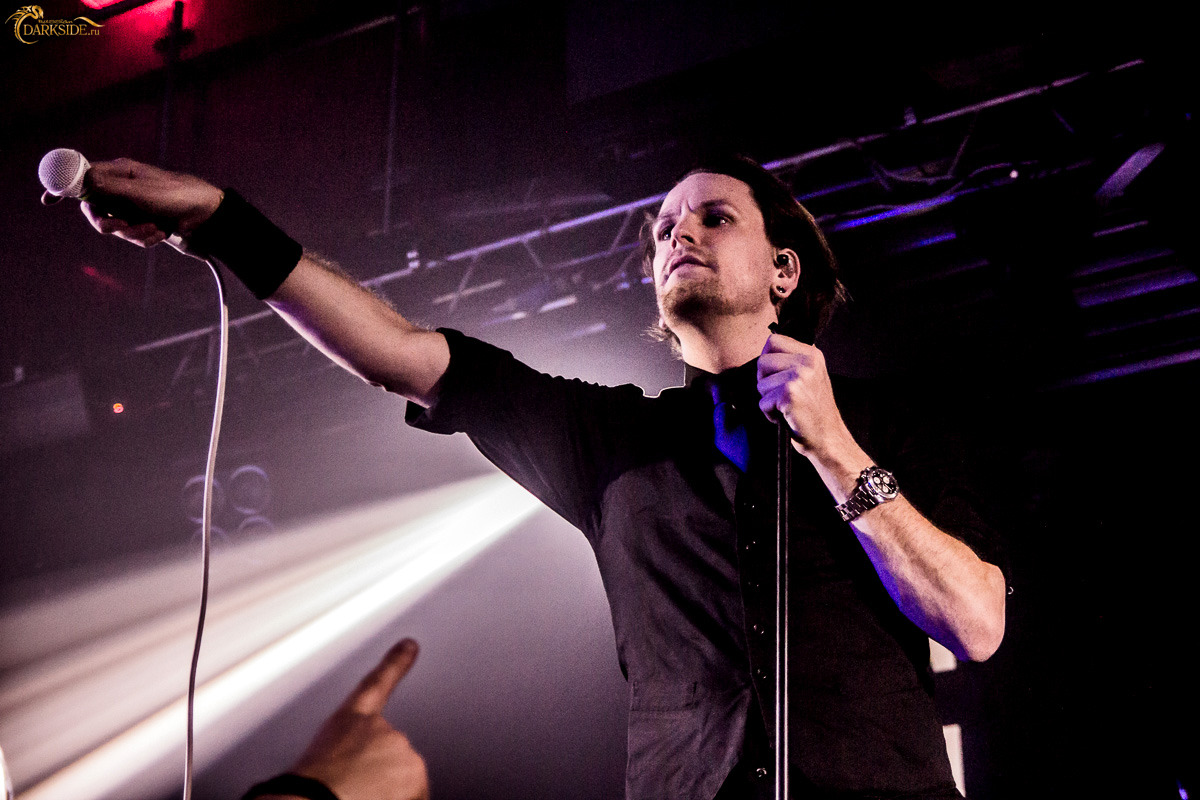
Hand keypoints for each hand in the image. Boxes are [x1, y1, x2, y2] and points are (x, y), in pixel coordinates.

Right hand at [79, 158, 222, 248]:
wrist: (205, 214)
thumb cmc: (175, 195)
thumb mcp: (141, 191)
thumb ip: (111, 188)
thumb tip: (84, 180)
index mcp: (119, 173)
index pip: (85, 179)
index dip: (70, 190)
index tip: (53, 201)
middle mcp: (122, 189)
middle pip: (96, 210)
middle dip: (108, 223)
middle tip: (120, 226)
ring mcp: (133, 208)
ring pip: (116, 227)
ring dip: (135, 232)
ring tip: (155, 228)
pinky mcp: (143, 223)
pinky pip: (133, 236)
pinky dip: (146, 237)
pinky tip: (161, 232)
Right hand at [288, 638, 428, 799]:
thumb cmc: (305, 790)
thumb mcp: (318, 758)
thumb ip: (349, 750)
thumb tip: (353, 767)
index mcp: (351, 719)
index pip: (377, 683)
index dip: (396, 662)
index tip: (410, 645)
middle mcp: (383, 729)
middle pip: (392, 753)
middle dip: (379, 773)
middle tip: (353, 791)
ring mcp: (402, 752)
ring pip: (404, 778)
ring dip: (389, 792)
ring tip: (356, 799)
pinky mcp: (415, 775)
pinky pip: (416, 795)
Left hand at [756, 334, 868, 485]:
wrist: (828, 438)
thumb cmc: (814, 410)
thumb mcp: (811, 376)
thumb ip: (792, 361)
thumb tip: (764, 353)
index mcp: (812, 354)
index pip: (773, 340)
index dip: (767, 359)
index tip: (776, 375)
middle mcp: (807, 362)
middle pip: (762, 361)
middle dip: (765, 381)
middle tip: (780, 395)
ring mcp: (799, 377)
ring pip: (760, 383)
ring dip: (767, 399)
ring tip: (785, 406)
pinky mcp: (790, 395)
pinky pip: (763, 402)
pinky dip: (769, 413)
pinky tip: (786, 416)